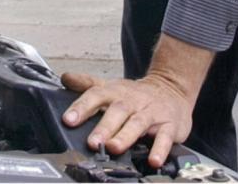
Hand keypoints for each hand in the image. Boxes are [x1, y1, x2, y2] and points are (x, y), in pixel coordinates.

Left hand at [60, 72, 193, 167]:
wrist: (172, 88)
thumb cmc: (136, 94)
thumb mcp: (111, 86)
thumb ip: (87, 84)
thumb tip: (65, 78)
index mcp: (115, 92)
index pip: (96, 95)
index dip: (81, 107)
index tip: (68, 120)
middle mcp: (132, 101)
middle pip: (117, 111)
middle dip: (104, 127)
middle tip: (92, 142)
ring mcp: (151, 112)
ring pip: (138, 123)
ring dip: (125, 136)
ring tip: (114, 148)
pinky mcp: (169, 125)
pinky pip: (165, 137)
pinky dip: (160, 149)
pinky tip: (153, 160)